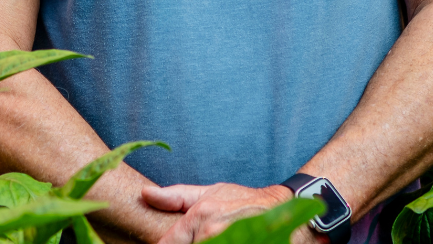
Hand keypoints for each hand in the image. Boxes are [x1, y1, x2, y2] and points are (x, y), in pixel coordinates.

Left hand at [143, 183, 302, 243]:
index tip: (177, 241)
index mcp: (201, 216)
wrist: (288, 209)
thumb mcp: (211, 193)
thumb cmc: (246, 201)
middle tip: (209, 234)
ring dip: (208, 243)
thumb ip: (176, 197)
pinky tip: (230, 239)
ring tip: (223, 235)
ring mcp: (231, 242)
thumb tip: (144, 194)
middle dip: (193, 242)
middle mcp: (213, 233)